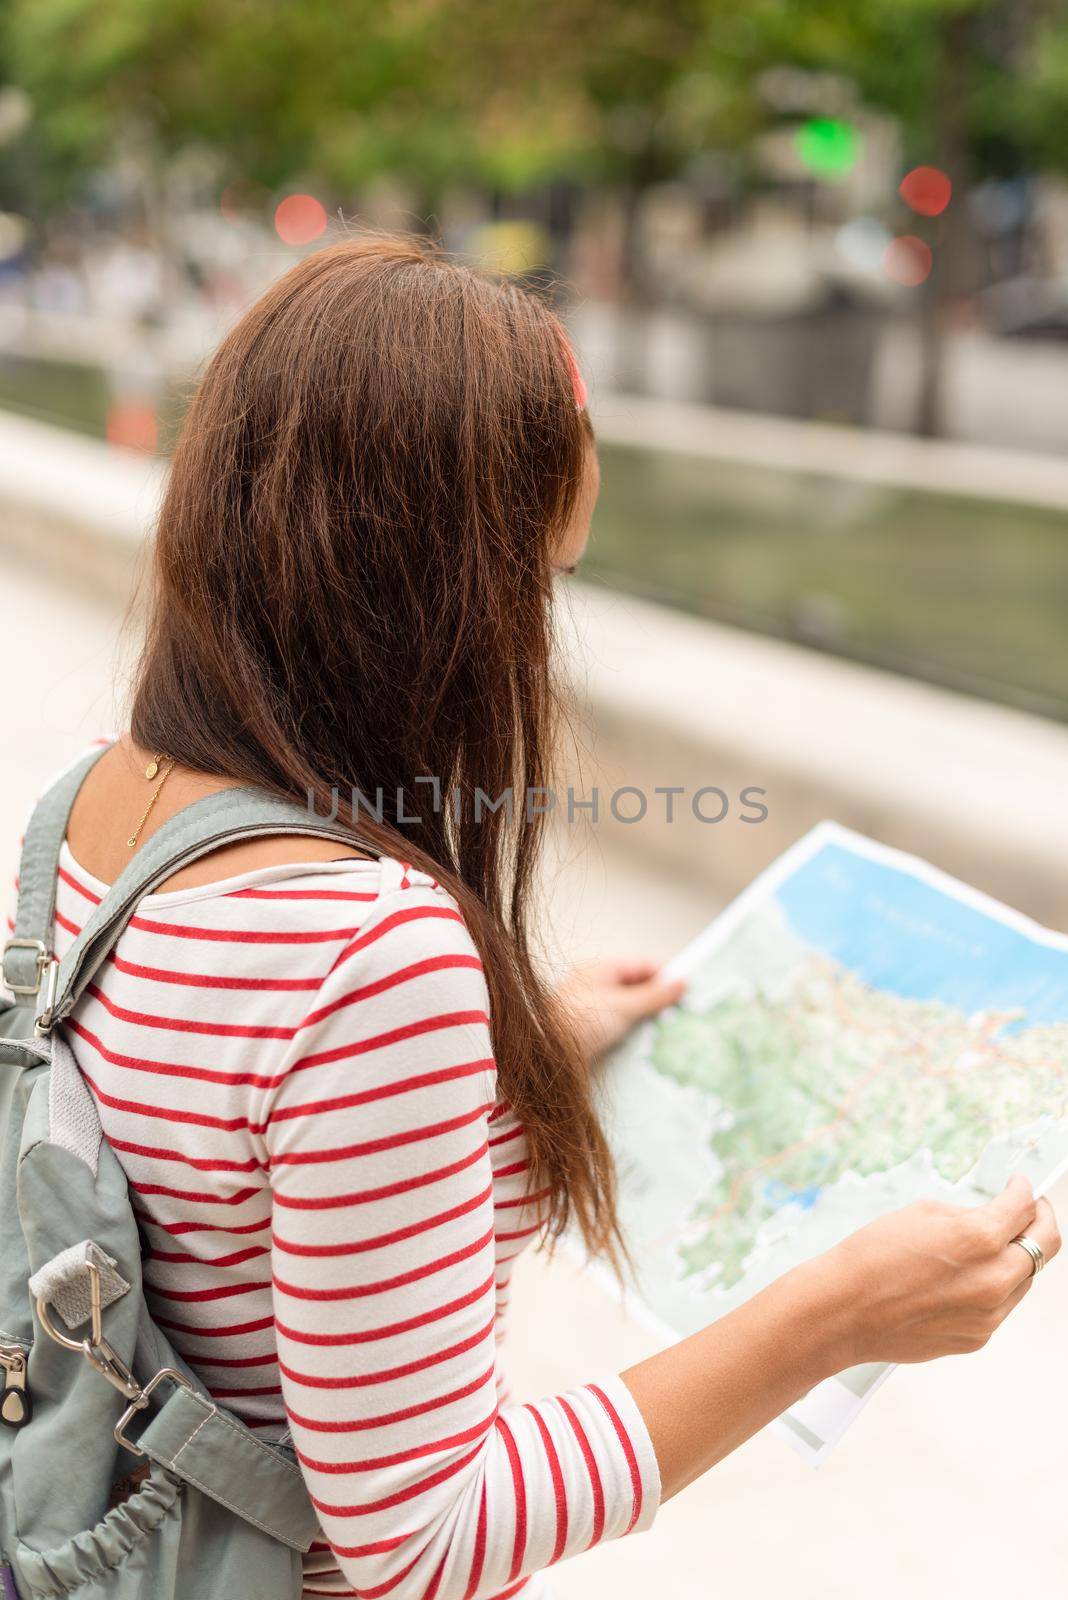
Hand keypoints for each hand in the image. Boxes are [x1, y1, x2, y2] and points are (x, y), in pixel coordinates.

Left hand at [554, 958, 685, 1061]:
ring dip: (648, 1016)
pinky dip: (634, 1029)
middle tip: (684, 1011)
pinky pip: (619, 1024)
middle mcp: (594, 984)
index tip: (688, 988)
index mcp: (599, 968)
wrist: (545, 1055)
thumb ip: (653, 996)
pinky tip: (648, 1041)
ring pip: (629, 1007)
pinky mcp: (589, 1029)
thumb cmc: (578, 1023)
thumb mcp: (622, 1007)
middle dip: (659, 998)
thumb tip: (681, 983)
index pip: (641, 965)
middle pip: (636, 986)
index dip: (666, 975)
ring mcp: (591, 1007)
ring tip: (671, 1028)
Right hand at [823, 1174, 1060, 1367]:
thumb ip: (967, 1215)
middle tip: (1031, 1210)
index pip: (1025, 1207)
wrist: (843, 1310)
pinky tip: (964, 1278)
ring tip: (991, 1246)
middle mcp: (993, 1279)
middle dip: (1039, 1221)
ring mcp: (989, 1315)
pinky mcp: (977, 1338)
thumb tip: (990, 1218)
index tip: (1022, 1187)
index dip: (1026, 1190)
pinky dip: (993, 1287)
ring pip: (1025, 1279)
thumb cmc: (871, 1259)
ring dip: (1016, 1257)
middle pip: (1045, 1246)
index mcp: (980, 1239)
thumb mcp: (922, 1213)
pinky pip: (1001, 1307)